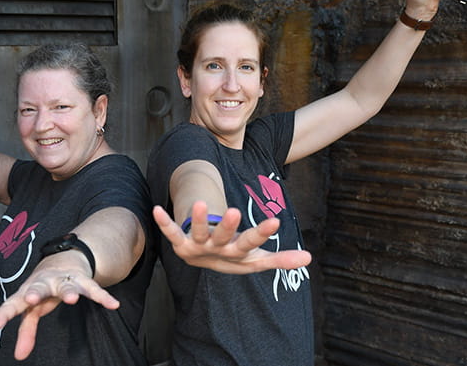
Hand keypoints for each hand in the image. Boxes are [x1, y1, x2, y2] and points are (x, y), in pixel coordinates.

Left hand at [0, 251, 119, 359]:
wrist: (66, 257)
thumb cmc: (45, 287)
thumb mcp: (34, 308)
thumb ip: (26, 331)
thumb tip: (18, 356)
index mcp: (29, 290)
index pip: (13, 303)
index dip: (4, 314)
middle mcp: (45, 282)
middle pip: (39, 287)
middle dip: (36, 292)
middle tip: (32, 299)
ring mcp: (65, 279)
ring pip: (67, 284)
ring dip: (69, 290)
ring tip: (72, 299)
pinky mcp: (83, 279)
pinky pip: (93, 289)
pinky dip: (103, 296)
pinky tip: (113, 304)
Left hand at [153, 201, 311, 273]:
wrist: (204, 263)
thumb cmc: (234, 256)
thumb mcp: (256, 259)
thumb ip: (281, 259)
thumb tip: (309, 259)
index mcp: (237, 253)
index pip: (252, 243)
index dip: (262, 234)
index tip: (275, 221)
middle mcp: (217, 250)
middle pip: (224, 238)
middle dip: (229, 226)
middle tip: (235, 212)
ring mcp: (197, 247)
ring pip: (198, 233)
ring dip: (198, 220)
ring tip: (200, 203)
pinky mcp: (180, 243)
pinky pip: (171, 232)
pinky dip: (164, 222)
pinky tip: (156, 209)